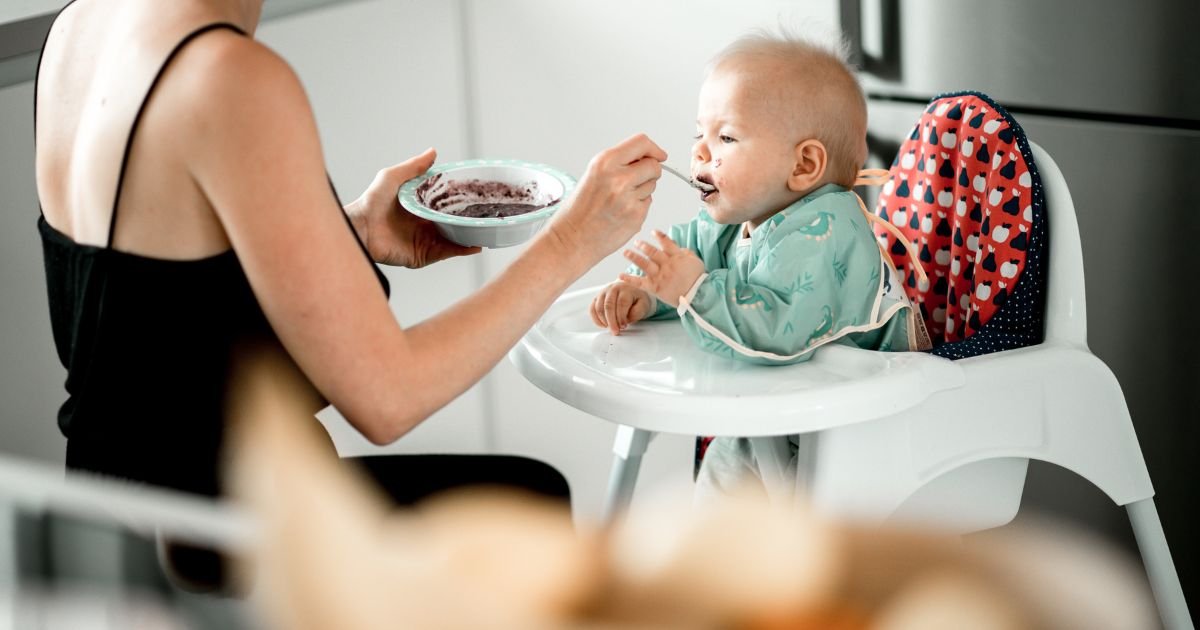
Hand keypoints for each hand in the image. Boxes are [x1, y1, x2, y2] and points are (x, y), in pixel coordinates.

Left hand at [346, 148, 480, 268]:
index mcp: (420, 208)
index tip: (476, 196)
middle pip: (453, 222)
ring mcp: (425, 241)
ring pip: (454, 238)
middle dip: (469, 220)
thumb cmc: (371, 202)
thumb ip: (414, 167)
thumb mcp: (393, 176)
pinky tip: (475, 245)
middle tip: (488, 214)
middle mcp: (424, 225)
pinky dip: (462, 249)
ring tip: (487, 230)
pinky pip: (447, 253)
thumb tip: (433, 151)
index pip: (445, 205)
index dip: (460, 201)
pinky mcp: (423, 255)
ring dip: (471, 235)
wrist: (361, 227)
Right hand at [546, 134, 666, 266]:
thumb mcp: (594, 173)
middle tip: (634, 180)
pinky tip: (621, 211)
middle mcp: (619, 178)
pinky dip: (639, 206)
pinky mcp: (636, 215)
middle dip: (649, 171)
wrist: (572, 238)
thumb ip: (620, 162)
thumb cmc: (579, 209)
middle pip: (654, 165)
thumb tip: (647, 156)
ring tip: (620, 199)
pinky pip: (648, 203)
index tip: (659, 154)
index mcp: (605, 162)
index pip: (642, 143)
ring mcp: (629, 198)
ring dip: (643, 190)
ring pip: (652, 185)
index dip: (654, 149)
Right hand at [590, 281, 655, 335]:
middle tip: (615, 331)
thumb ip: (636, 312)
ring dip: (604, 321)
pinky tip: (604, 325)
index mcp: (625, 288)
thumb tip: (625, 319)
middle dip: (611, 321)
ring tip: (611, 328)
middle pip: (608, 306)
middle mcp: (612, 288)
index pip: (621, 303)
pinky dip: (596, 319)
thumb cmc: (637, 300)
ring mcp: (603, 292)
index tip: (624, 326)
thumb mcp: (643, 305)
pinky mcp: (596, 298)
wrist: (631, 293)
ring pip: (598, 308)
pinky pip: (592, 309)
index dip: (622, 317)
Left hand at [618, 230, 704, 307]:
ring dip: (633, 257)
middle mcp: (667, 265)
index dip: (659, 236)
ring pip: (644, 264)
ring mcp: (659, 276)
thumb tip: (678, 247)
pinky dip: (629, 279)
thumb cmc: (698, 279)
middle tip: (636, 242)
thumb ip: (685, 253)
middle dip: (643, 246)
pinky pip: (639, 283)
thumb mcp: (696, 261)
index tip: (653, 231)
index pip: (666, 243)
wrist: (698, 296)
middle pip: (652, 252)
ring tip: (625, 252)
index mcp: (677, 257)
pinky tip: (620, 276)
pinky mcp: (654, 287)